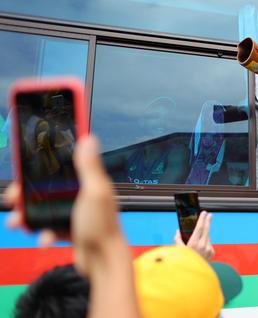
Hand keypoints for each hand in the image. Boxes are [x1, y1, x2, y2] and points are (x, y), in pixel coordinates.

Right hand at [4, 137, 124, 272]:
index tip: (24, 165)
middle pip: (47, 188)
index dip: (43, 165)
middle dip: (27, 193)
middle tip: (13, 198)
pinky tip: (44, 239)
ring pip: (44, 208)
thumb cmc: (102, 226)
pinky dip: (42, 233)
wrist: (103, 262)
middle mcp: (83, 195)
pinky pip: (49, 227)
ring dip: (28, 215)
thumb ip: (89, 167)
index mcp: (90, 183)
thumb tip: (88, 138)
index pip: (63, 166)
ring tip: (17, 222)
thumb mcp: (95, 192)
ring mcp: (76, 213)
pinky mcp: (70, 230)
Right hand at [175, 210, 214, 260]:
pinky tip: (200, 246)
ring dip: (205, 233)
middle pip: (206, 230)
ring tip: (200, 235)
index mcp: (194, 244)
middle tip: (209, 214)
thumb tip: (177, 231)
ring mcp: (209, 249)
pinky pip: (208, 244)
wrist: (193, 276)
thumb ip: (178, 240)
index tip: (204, 213)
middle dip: (208, 221)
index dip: (202, 219)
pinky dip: (205, 242)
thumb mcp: (179, 251)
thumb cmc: (184, 261)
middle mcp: (203, 246)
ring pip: (207, 237)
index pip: (200, 228)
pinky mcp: (212, 252)